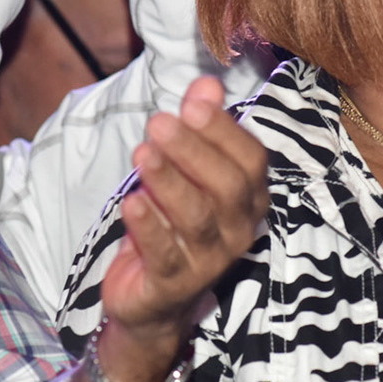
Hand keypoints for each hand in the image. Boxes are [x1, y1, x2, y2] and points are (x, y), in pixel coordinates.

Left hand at [100, 76, 267, 355]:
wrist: (149, 297)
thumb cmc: (170, 223)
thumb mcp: (182, 170)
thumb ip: (198, 128)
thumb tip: (206, 84)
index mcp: (248, 199)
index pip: (250, 161)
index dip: (224, 132)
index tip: (192, 106)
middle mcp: (237, 230)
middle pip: (226, 187)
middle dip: (192, 151)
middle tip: (157, 123)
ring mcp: (209, 261)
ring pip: (197, 218)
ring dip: (169, 182)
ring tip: (142, 154)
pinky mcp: (174, 285)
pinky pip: (166, 254)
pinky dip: (149, 227)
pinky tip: (132, 201)